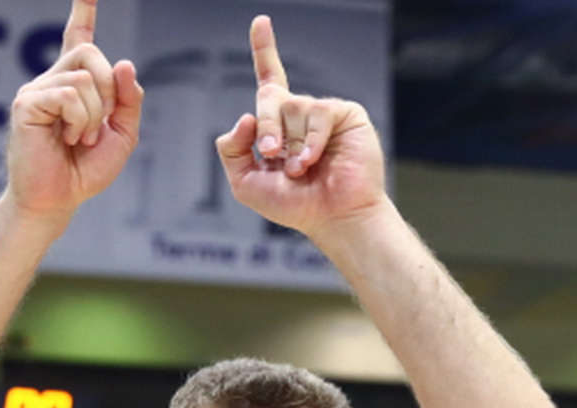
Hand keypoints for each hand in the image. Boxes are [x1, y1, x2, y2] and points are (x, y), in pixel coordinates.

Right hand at [6, 0, 143, 221]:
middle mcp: (53, 80)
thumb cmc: (84, 171)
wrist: (57, 200)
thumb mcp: (122, 134)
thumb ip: (129, 100)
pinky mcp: (26, 104)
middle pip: (92, 53)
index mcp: (74, 84)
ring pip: (84, 77)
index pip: (78, 37)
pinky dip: (78, 121)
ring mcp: (36, 90)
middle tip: (99, 126)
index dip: (83, 10)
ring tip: (80, 141)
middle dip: (110, 90)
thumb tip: (125, 63)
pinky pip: (68, 95)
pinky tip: (68, 140)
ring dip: (94, 115)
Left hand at [216, 16, 388, 240]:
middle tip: (271, 155)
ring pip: (292, 106)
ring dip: (291, 142)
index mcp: (278, 127)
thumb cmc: (295, 205)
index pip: (269, 81)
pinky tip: (314, 160)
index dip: (264, 51)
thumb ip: (231, 149)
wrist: (332, 217)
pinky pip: (317, 113)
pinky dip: (310, 140)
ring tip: (301, 168)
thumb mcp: (245, 182)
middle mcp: (299, 116)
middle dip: (266, 127)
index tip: (261, 22)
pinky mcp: (345, 115)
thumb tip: (245, 116)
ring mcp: (322, 114)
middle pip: (270, 98)